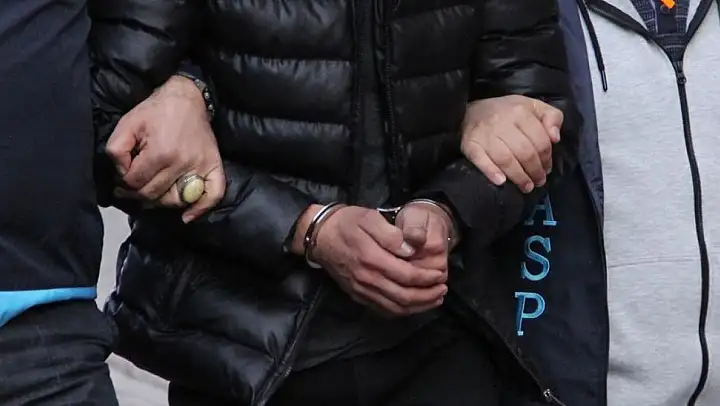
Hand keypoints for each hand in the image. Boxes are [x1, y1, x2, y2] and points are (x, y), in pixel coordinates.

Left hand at [107, 75, 224, 222]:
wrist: (187, 98)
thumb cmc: (155, 111)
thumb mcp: (127, 124)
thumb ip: (116, 150)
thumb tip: (121, 173)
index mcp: (160, 153)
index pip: (135, 183)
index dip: (123, 181)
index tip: (121, 176)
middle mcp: (182, 163)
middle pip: (153, 194)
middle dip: (136, 193)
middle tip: (130, 187)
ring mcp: (200, 166)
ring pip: (175, 200)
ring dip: (159, 201)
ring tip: (150, 194)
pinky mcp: (213, 166)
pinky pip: (213, 195)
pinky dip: (201, 209)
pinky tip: (187, 217)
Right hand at [291, 205, 447, 315]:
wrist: (319, 236)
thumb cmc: (346, 223)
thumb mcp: (369, 218)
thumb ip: (391, 234)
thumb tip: (410, 250)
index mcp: (372, 258)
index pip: (406, 275)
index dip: (427, 278)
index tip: (440, 274)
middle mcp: (367, 279)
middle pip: (404, 296)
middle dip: (427, 296)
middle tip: (443, 289)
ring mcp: (361, 290)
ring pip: (394, 307)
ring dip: (418, 307)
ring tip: (434, 300)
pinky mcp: (358, 295)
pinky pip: (382, 310)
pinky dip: (401, 311)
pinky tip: (413, 306)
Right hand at [461, 95, 562, 192]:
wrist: (469, 112)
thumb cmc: (506, 112)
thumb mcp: (533, 107)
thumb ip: (551, 117)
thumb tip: (555, 138)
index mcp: (520, 111)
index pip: (540, 140)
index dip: (546, 158)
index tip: (547, 169)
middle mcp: (501, 121)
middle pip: (524, 152)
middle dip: (534, 171)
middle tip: (538, 182)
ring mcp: (484, 134)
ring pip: (505, 159)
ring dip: (518, 177)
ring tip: (526, 187)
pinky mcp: (470, 144)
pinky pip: (481, 160)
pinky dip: (492, 172)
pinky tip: (501, 181)